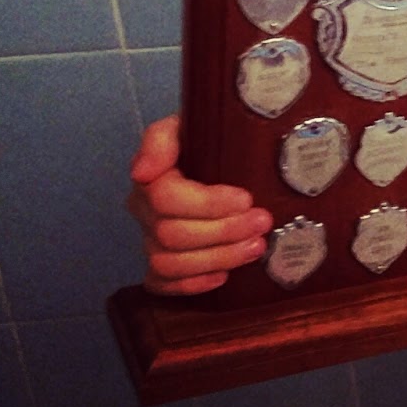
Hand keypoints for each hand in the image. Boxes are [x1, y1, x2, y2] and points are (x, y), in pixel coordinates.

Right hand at [128, 114, 272, 295]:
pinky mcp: (158, 262)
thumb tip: (142, 172)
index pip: (167, 198)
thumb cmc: (205, 136)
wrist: (213, 149)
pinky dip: (191, 284)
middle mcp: (144, 211)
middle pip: (172, 234)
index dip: (207, 203)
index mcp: (151, 178)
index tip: (246, 198)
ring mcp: (148, 239)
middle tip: (263, 222)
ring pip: (169, 263)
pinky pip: (161, 284)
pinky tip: (222, 277)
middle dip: (223, 232)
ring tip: (256, 247)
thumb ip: (161, 138)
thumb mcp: (188, 122)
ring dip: (216, 258)